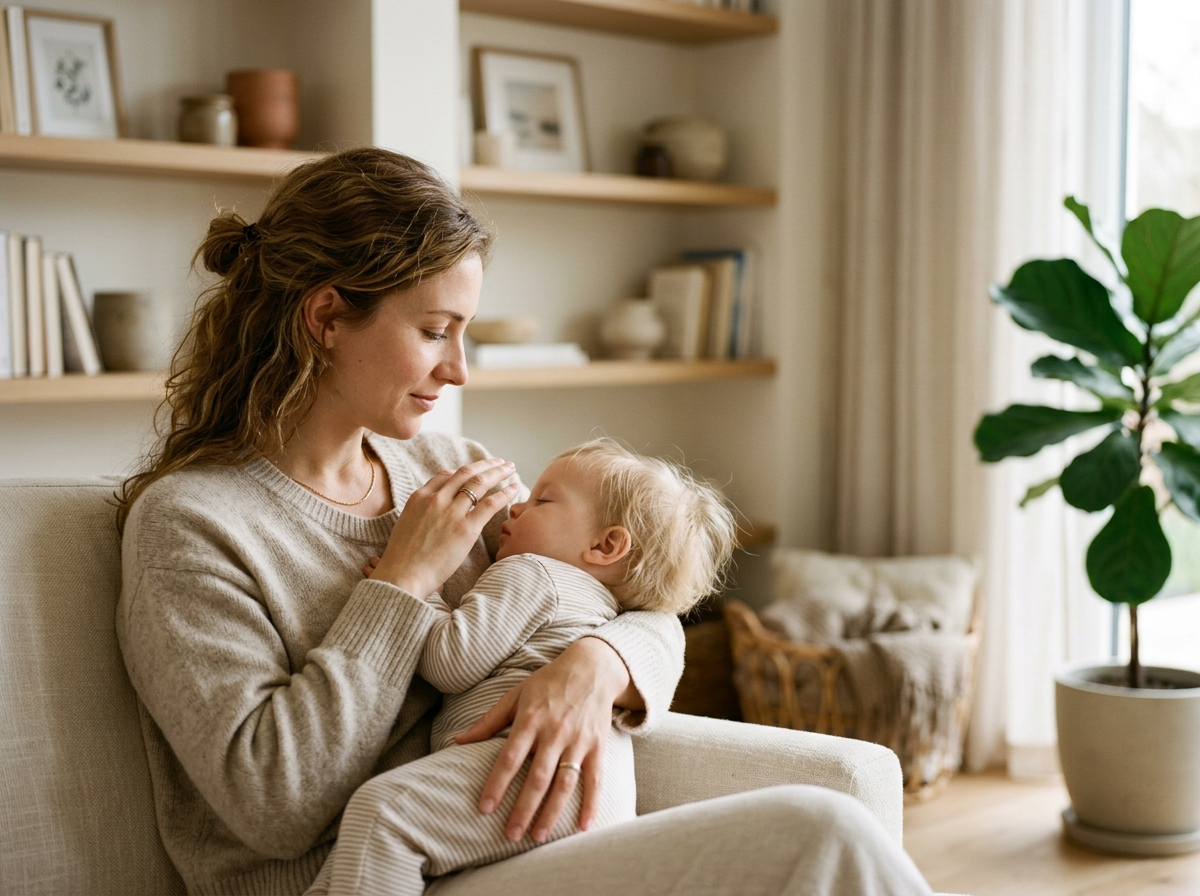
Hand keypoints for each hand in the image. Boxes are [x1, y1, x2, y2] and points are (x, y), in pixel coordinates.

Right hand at [369, 457, 517, 597]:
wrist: (403, 576)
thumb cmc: (403, 559)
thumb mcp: (405, 525)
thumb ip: (421, 513)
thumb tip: (433, 515)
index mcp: (419, 497)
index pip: (446, 476)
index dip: (464, 472)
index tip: (476, 472)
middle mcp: (436, 499)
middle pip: (465, 473)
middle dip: (485, 465)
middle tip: (499, 462)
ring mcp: (451, 512)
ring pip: (480, 482)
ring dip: (498, 472)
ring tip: (510, 468)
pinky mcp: (466, 528)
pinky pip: (490, 504)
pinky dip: (505, 493)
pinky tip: (514, 488)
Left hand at [454, 637, 631, 842]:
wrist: (592, 667)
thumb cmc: (548, 682)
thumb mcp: (515, 695)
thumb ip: (488, 721)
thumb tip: (457, 742)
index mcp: (531, 719)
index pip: (510, 757)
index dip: (497, 784)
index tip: (485, 808)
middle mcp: (555, 732)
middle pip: (538, 777)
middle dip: (523, 808)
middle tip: (510, 835)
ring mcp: (578, 740)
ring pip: (565, 783)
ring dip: (552, 812)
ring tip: (539, 837)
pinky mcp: (598, 746)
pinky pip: (595, 779)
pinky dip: (591, 804)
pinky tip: (583, 827)